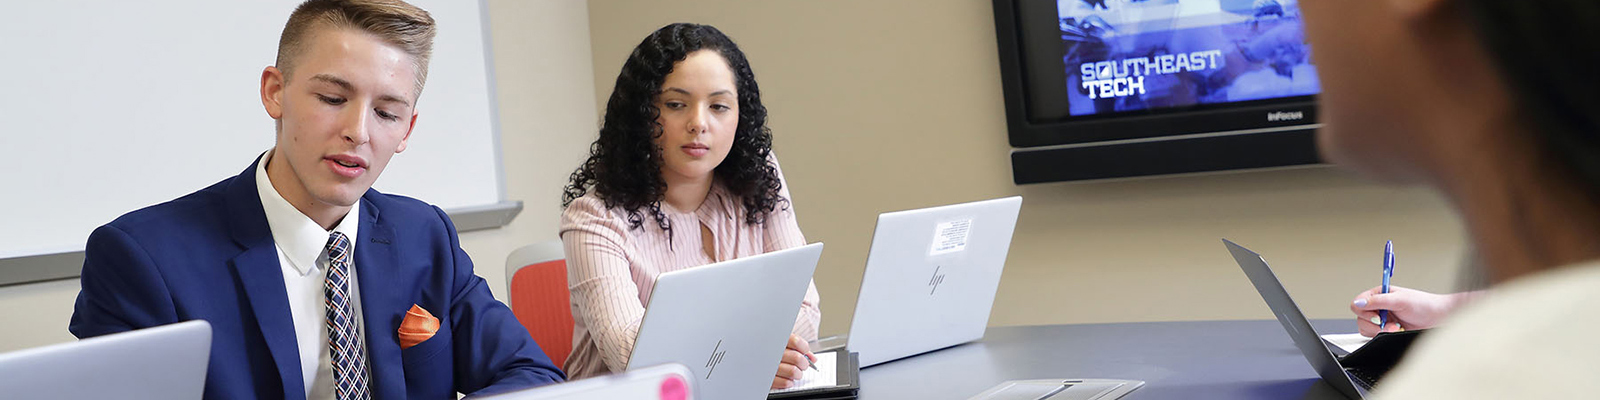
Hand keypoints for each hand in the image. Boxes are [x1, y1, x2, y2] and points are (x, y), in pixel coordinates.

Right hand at [770, 334, 813, 389]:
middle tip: (803, 365)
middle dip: (804, 363)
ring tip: (796, 373)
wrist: (753, 358)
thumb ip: (799, 349)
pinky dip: (789, 382)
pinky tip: (788, 379)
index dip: (804, 347)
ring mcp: (770, 366)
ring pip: (793, 371)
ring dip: (798, 374)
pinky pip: (785, 382)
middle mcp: (772, 353)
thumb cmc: (772, 351)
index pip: (795, 341)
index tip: (804, 351)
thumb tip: (812, 358)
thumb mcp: (784, 344)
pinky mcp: (768, 379)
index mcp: (777, 341)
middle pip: (797, 358)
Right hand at [1350, 286, 1473, 336]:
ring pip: (1366, 328)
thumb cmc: (1424, 305)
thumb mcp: (1399, 300)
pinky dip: (1385, 335)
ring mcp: (1382, 319)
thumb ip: (1377, 301)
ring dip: (1381, 331)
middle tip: (1390, 324)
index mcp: (1378, 294)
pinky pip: (1375, 336)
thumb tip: (1357, 303)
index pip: (1357, 303)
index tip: (1378, 316)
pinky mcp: (1386, 329)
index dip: (1364, 312)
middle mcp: (1378, 306)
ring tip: (1396, 327)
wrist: (1438, 318)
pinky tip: (1397, 331)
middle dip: (1375, 324)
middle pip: (1360, 318)